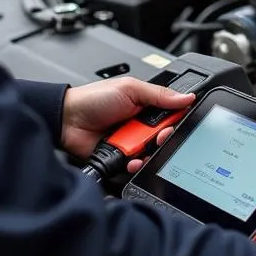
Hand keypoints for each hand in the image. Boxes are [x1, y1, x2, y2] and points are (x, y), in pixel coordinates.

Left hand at [61, 77, 194, 171]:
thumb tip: (188, 97)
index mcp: (145, 106)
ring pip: (151, 153)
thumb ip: (159, 94)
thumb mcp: (130, 89)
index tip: (175, 123)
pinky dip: (135, 165)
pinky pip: (136, 166)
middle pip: (164, 137)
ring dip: (148, 152)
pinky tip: (131, 160)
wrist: (67, 119)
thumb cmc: (94, 99)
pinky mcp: (121, 159)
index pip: (171, 115)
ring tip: (140, 146)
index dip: (175, 121)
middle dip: (163, 138)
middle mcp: (140, 125)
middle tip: (158, 135)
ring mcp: (131, 143)